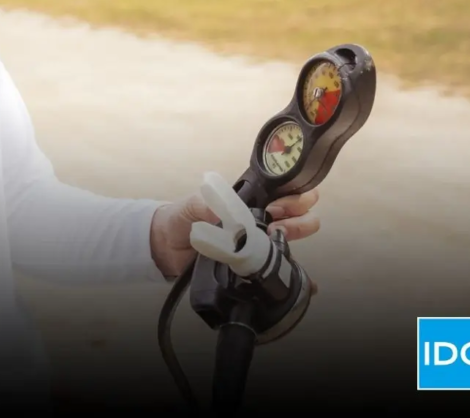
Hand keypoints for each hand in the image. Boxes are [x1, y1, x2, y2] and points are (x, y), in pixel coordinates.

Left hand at [149, 186, 320, 281]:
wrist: (164, 248)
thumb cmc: (178, 220)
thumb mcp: (191, 206)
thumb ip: (207, 204)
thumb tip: (228, 213)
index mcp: (244, 200)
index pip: (278, 192)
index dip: (289, 195)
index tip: (284, 204)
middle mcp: (255, 219)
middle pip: (292, 211)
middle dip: (299, 212)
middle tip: (285, 220)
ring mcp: (256, 242)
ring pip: (290, 234)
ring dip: (298, 231)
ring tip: (288, 234)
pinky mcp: (252, 264)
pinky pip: (278, 265)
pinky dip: (296, 270)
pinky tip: (305, 277)